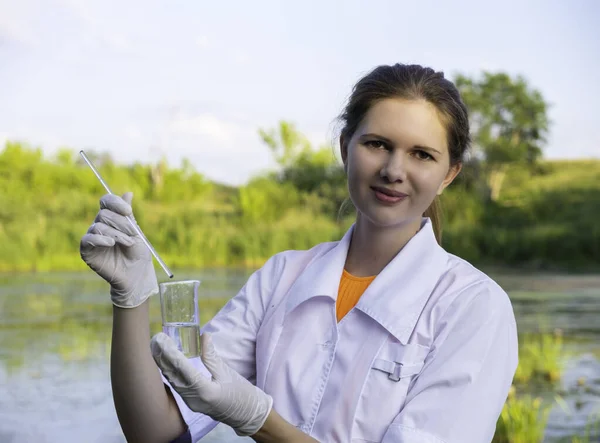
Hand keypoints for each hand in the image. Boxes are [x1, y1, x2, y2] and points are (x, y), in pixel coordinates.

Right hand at [80, 192, 158, 307]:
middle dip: (121, 223)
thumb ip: (128, 215)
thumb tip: (128, 192)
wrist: (136, 274)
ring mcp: (92, 238)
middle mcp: (100, 226)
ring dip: (116, 234)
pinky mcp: (87, 251)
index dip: (115, 203)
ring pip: (98, 226)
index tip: (128, 211)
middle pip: (104, 214)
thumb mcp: (136, 232)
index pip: (106, 202)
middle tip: (133, 235)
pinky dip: (100, 239)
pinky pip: (87, 239)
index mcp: (112, 219)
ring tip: (128, 243)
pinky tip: (111, 244)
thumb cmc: (138, 253)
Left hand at [151, 332, 272, 436]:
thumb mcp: (227, 372)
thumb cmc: (240, 393)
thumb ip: (212, 356)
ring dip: (164, 365)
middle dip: (162, 358)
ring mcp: (191, 403)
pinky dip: (171, 373)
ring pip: (173, 382)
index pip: (182, 369)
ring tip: (157, 349)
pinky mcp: (192, 403)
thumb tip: (203, 336)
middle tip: (155, 340)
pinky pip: (177, 386)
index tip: (162, 341)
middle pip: (173, 376)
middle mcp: (194, 399)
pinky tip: (166, 363)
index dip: (170, 353)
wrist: (247, 414)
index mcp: (205, 391)